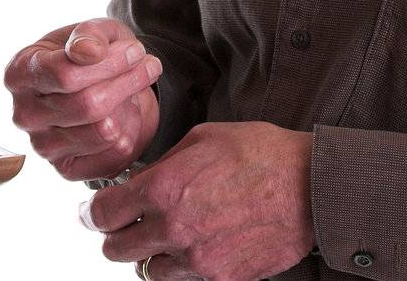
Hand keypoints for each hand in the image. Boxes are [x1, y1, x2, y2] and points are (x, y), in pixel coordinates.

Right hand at [5, 18, 163, 180]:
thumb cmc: (89, 55)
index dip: (108, 63)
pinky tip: (127, 113)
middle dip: (127, 81)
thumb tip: (88, 51)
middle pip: (88, 105)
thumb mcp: (92, 31)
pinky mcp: (67, 169)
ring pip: (104, 130)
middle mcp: (24, 115)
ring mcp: (43, 146)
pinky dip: (131, 130)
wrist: (96, 87)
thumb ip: (89, 34)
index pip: (64, 74)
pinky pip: (115, 153)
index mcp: (19, 75)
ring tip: (134, 86)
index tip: (136, 50)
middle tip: (150, 65)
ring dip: (130, 104)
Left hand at [83, 121, 313, 280]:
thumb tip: (140, 180)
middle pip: (117, 249)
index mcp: (163, 188)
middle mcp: (174, 228)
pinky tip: (193, 248)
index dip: (94, 213)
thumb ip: (163, 165)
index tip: (94, 213)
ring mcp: (198, 259)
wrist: (312, 186)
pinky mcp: (222, 278)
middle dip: (115, 236)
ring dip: (149, 256)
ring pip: (148, 271)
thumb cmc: (261, 154)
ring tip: (162, 239)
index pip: (103, 213)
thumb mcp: (200, 140)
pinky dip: (181, 268)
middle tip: (123, 227)